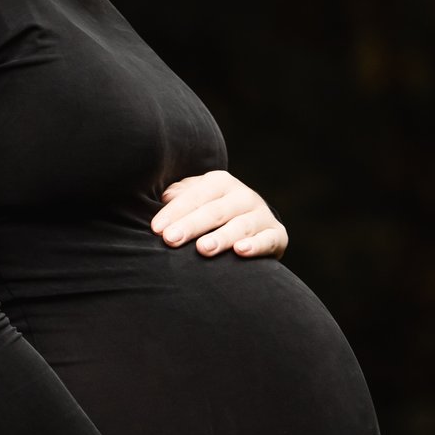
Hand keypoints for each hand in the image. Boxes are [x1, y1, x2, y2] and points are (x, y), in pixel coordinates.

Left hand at [151, 169, 288, 258]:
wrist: (254, 227)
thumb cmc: (211, 214)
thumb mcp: (196, 201)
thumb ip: (179, 197)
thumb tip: (164, 197)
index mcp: (220, 182)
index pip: (195, 195)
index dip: (174, 212)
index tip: (156, 229)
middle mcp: (243, 195)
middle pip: (214, 211)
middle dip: (191, 226)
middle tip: (171, 240)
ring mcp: (261, 214)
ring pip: (240, 226)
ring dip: (221, 237)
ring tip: (203, 249)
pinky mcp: (278, 235)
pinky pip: (268, 239)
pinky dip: (256, 245)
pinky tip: (240, 251)